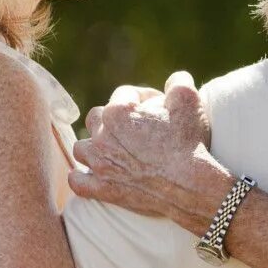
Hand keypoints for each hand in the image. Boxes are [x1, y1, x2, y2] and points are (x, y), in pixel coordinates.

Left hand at [69, 71, 232, 233]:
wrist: (190, 186)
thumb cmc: (188, 142)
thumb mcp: (189, 101)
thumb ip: (178, 82)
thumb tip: (175, 79)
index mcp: (118, 112)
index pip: (123, 95)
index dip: (141, 98)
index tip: (156, 108)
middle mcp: (102, 136)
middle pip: (95, 118)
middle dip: (111, 120)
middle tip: (134, 129)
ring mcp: (100, 164)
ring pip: (82, 148)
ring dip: (95, 147)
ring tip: (113, 151)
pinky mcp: (102, 189)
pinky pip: (77, 181)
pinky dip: (84, 178)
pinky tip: (96, 175)